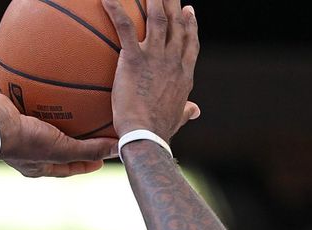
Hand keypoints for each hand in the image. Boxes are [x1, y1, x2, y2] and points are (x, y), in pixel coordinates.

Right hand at [0, 93, 116, 177]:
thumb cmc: (25, 143)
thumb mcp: (62, 149)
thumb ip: (89, 150)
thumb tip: (117, 148)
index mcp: (39, 165)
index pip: (70, 167)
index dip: (87, 164)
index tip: (102, 158)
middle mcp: (31, 151)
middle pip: (59, 146)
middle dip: (76, 140)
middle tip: (94, 132)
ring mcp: (21, 132)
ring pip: (48, 124)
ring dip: (61, 116)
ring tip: (77, 105)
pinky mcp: (15, 113)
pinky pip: (34, 103)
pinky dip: (46, 95)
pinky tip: (58, 82)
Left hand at [102, 0, 200, 140]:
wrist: (147, 136)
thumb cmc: (158, 132)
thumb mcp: (177, 119)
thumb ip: (186, 112)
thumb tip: (195, 111)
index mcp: (184, 74)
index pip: (190, 43)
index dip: (190, 25)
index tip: (189, 11)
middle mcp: (173, 60)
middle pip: (176, 24)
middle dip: (173, 4)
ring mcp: (155, 57)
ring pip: (157, 18)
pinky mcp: (134, 59)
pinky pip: (125, 28)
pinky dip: (116, 10)